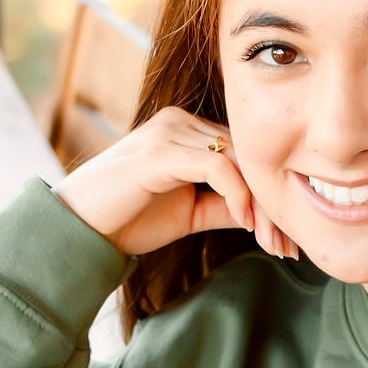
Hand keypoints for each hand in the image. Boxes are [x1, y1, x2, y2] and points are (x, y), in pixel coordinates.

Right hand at [55, 106, 299, 259]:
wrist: (77, 229)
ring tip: (273, 242)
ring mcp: (168, 131)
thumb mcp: (189, 213)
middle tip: (290, 247)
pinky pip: (216, 165)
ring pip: (238, 158)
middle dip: (272, 204)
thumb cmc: (127, 219)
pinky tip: (246, 223)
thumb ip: (226, 206)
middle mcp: (179, 121)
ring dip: (261, 204)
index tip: (287, 240)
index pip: (243, 154)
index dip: (269, 195)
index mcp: (186, 131)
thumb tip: (269, 215)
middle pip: (247, 154)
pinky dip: (238, 194)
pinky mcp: (160, 150)